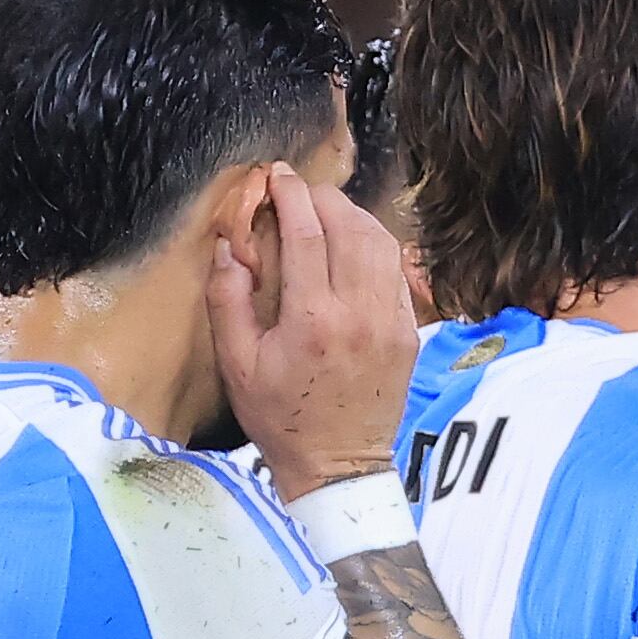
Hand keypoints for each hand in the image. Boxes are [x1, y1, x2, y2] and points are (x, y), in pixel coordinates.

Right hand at [209, 164, 414, 502]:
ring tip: (326, 212)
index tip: (277, 174)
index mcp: (312, 319)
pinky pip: (397, 272)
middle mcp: (359, 313)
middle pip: (350, 226)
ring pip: (381, 243)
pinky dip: (376, 247)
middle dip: (323, 198)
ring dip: (354, 216)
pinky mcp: (410, 332)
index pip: (305, 232)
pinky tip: (355, 246)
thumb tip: (228, 246)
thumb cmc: (280, 416)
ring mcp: (391, 321)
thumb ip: (227, 300)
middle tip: (299, 191)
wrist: (338, 464)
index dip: (290, 194)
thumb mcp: (236, 364)